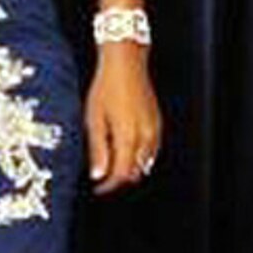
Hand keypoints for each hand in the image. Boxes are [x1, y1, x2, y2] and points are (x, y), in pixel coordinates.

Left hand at [83, 46, 162, 194]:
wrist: (125, 64)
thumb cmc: (106, 87)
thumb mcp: (94, 119)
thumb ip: (98, 149)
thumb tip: (98, 175)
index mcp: (128, 137)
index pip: (121, 174)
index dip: (109, 186)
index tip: (98, 188)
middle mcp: (145, 136)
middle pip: (135, 172)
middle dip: (119, 179)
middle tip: (102, 178)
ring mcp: (154, 129)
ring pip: (145, 162)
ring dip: (130, 168)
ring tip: (112, 164)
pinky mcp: (157, 123)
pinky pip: (152, 150)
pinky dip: (139, 157)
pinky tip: (126, 151)